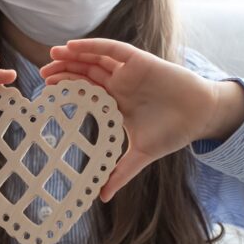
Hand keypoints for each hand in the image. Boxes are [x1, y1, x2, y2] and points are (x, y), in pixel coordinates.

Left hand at [40, 38, 243, 201]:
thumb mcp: (140, 155)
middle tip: (43, 74)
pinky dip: (92, 46)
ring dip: (74, 55)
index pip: (86, 91)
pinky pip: (112, 50)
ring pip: (95, 58)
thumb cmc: (173, 132)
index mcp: (117, 102)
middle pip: (86, 72)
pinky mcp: (139, 61)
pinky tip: (73, 46)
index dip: (67, 88)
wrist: (200, 116)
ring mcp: (128, 71)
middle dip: (65, 70)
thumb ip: (121, 173)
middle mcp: (120, 84)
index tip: (46, 91)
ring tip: (53, 55)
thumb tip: (103, 197)